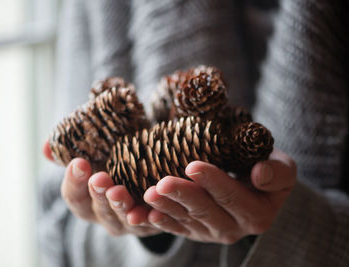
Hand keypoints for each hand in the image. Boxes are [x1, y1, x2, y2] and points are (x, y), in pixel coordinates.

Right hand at [43, 140, 160, 236]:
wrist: (148, 173)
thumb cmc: (116, 161)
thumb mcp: (96, 155)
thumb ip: (72, 152)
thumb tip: (47, 148)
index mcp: (86, 201)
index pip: (74, 196)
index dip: (74, 181)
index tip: (79, 162)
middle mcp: (105, 216)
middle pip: (98, 209)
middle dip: (98, 194)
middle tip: (100, 178)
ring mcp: (128, 223)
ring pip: (123, 219)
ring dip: (120, 206)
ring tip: (120, 191)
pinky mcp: (152, 224)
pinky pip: (151, 223)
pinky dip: (149, 217)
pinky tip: (150, 206)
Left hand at [143, 149, 296, 243]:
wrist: (254, 184)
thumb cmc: (265, 168)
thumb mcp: (283, 167)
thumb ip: (278, 172)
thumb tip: (260, 174)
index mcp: (258, 214)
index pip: (232, 197)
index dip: (213, 182)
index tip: (193, 166)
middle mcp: (234, 228)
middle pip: (205, 211)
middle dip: (183, 195)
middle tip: (162, 183)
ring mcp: (212, 232)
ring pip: (187, 220)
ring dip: (167, 207)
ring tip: (149, 194)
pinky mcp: (195, 231)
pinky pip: (176, 228)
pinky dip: (161, 222)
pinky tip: (146, 215)